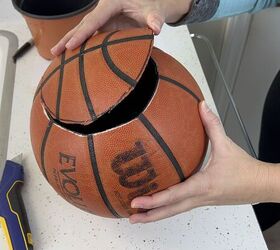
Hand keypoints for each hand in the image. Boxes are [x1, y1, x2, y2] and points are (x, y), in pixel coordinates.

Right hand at [51, 0, 191, 55]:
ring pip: (83, 31)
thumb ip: (155, 19)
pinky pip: (91, 37)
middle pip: (83, 25)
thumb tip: (157, 29)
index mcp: (111, 3)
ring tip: (56, 55)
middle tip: (54, 52)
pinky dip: (81, 46)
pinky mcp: (105, 28)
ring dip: (70, 43)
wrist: (150, 6)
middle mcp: (103, 11)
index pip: (94, 20)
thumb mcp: (154, 11)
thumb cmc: (150, 6)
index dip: (82, 34)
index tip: (71, 47)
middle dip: (68, 39)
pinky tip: (73, 56)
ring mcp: (103, 20)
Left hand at [129, 101, 271, 223]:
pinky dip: (167, 208)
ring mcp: (201, 201)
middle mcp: (200, 197)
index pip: (175, 195)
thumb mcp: (227, 145)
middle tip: (131, 216)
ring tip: (139, 216)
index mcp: (204, 185)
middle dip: (149, 215)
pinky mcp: (202, 200)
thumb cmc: (245, 170)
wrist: (261, 185)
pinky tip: (159, 205)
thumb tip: (201, 106)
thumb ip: (212, 125)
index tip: (137, 201)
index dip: (155, 200)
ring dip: (156, 215)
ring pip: (175, 211)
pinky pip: (181, 206)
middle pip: (171, 210)